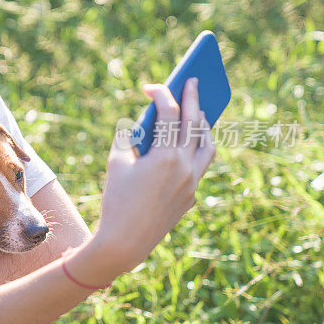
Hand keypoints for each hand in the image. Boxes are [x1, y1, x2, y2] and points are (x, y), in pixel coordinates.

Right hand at [78, 78, 216, 283]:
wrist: (125, 242)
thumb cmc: (116, 200)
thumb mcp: (116, 163)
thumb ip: (130, 138)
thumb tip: (145, 123)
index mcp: (165, 156)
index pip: (170, 114)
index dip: (162, 95)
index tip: (152, 87)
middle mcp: (185, 168)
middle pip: (195, 124)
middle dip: (193, 99)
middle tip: (192, 81)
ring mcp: (192, 183)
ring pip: (208, 146)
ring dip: (203, 125)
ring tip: (198, 111)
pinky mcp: (191, 197)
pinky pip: (200, 165)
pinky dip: (197, 148)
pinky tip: (190, 143)